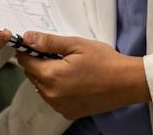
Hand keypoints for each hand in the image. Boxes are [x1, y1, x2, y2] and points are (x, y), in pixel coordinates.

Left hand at [16, 32, 149, 119]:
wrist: (126, 83)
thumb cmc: (105, 62)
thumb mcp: (77, 45)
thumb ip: (49, 42)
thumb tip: (27, 38)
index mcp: (52, 76)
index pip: (26, 61)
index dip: (30, 50)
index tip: (39, 45)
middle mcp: (52, 95)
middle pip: (32, 75)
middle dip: (40, 63)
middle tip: (61, 55)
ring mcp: (59, 106)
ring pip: (42, 88)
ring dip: (49, 77)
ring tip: (70, 68)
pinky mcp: (68, 113)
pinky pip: (53, 98)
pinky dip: (58, 89)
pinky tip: (74, 81)